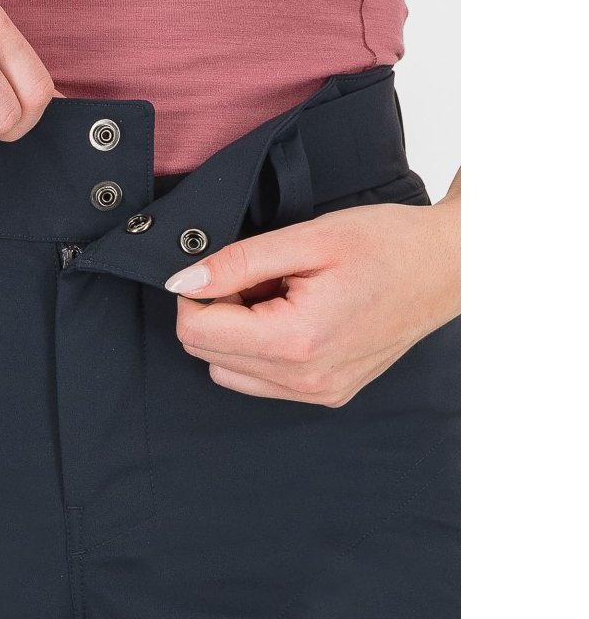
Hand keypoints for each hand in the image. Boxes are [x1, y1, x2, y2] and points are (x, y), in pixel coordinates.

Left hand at [165, 190, 460, 406]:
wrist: (449, 267)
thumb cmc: (388, 245)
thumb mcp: (308, 239)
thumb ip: (238, 262)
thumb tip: (183, 281)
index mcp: (296, 341)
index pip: (197, 331)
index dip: (196, 293)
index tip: (224, 267)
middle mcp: (305, 379)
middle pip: (207, 353)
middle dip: (216, 310)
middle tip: (257, 275)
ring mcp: (319, 393)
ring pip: (228, 371)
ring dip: (236, 332)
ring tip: (278, 294)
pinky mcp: (329, 394)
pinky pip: (262, 382)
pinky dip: (259, 349)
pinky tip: (292, 315)